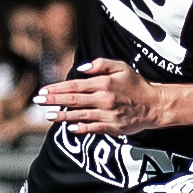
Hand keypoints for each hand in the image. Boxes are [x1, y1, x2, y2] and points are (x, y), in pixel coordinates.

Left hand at [34, 58, 168, 135]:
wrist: (154, 105)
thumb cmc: (136, 84)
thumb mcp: (121, 67)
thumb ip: (100, 64)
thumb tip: (80, 69)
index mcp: (104, 83)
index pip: (74, 85)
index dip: (57, 88)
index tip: (44, 90)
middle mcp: (103, 99)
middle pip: (73, 99)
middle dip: (53, 100)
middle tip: (38, 101)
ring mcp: (107, 114)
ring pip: (79, 115)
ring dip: (61, 115)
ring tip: (48, 115)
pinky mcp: (112, 127)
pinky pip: (92, 128)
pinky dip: (79, 128)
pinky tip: (68, 127)